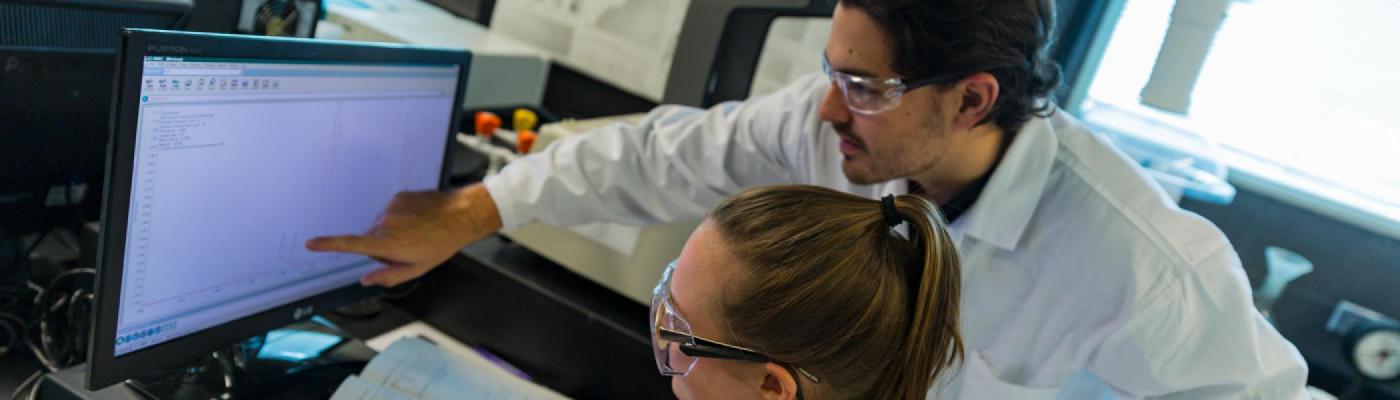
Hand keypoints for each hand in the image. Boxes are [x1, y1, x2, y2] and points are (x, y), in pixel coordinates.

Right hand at [306, 184, 501, 286]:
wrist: (461, 214)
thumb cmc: (441, 244)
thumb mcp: (417, 269)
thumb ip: (388, 276)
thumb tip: (365, 280)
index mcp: (387, 244)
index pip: (350, 244)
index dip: (328, 245)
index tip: (310, 243)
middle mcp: (384, 224)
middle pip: (371, 239)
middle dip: (384, 246)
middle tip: (410, 247)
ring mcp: (390, 208)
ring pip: (382, 225)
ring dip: (394, 231)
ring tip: (418, 232)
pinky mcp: (398, 196)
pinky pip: (391, 211)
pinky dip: (401, 217)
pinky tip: (419, 219)